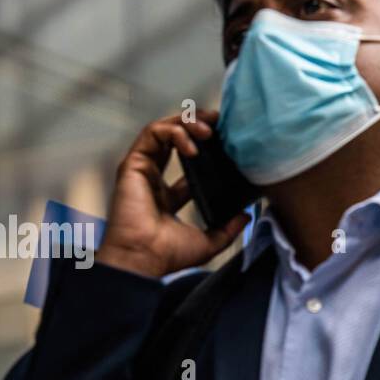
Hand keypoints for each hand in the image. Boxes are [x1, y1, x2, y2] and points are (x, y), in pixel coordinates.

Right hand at [95, 108, 249, 278]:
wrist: (144, 257)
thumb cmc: (167, 255)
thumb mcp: (208, 242)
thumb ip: (228, 229)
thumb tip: (246, 216)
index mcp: (167, 196)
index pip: (187, 164)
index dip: (206, 148)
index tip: (225, 141)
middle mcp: (153, 179)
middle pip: (174, 140)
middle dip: (196, 125)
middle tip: (219, 123)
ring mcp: (142, 170)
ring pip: (163, 130)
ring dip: (187, 124)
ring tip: (208, 130)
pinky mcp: (133, 164)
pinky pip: (153, 134)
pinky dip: (174, 132)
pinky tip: (192, 146)